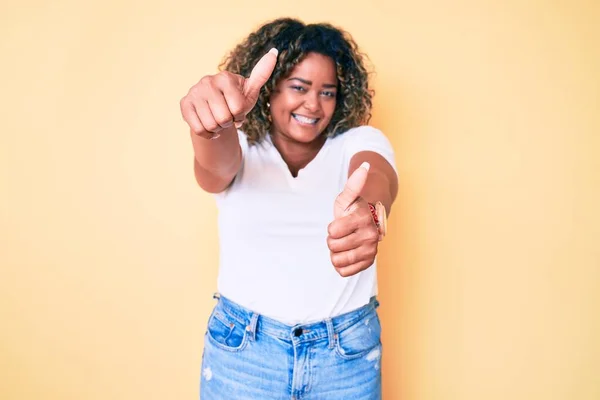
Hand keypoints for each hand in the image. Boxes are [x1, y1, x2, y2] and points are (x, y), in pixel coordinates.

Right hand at [180, 48, 277, 137]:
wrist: (215, 110)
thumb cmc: (235, 100)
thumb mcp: (250, 90)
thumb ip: (261, 74)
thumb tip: (274, 52)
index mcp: (225, 77)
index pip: (238, 108)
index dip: (240, 115)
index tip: (238, 110)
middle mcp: (207, 81)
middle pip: (223, 118)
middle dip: (228, 123)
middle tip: (226, 116)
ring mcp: (194, 92)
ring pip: (210, 125)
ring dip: (218, 128)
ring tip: (218, 120)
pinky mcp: (184, 103)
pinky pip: (199, 129)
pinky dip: (207, 133)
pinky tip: (209, 126)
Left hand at [327, 162, 379, 276]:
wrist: (370, 222)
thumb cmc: (355, 207)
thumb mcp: (348, 196)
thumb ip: (354, 183)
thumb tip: (365, 166)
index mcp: (363, 218)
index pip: (333, 232)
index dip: (332, 227)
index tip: (341, 222)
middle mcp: (370, 236)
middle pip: (333, 246)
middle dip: (333, 239)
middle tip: (343, 233)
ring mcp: (371, 250)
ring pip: (337, 261)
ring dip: (336, 252)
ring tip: (345, 242)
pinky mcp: (369, 262)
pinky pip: (344, 271)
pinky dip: (341, 264)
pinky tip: (348, 253)